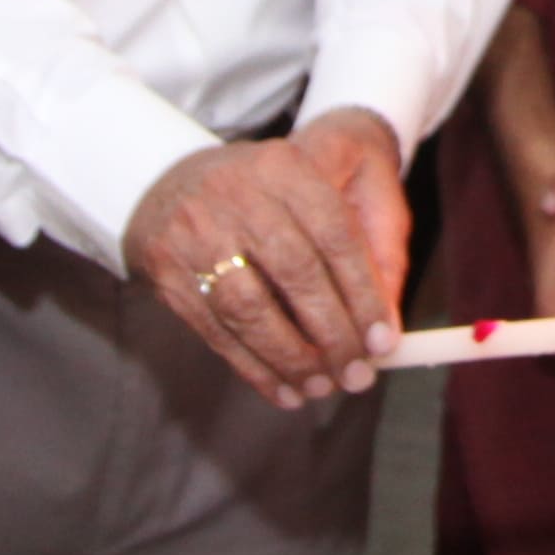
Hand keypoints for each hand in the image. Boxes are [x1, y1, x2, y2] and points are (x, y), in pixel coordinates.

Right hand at [131, 111, 409, 404]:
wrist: (172, 183)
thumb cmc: (270, 199)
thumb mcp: (326, 192)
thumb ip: (369, 252)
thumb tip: (385, 331)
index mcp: (285, 166)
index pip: (334, 235)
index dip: (362, 294)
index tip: (382, 343)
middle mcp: (235, 192)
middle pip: (294, 272)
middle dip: (332, 333)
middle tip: (357, 375)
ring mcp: (195, 232)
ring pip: (250, 308)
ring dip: (291, 358)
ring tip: (321, 386)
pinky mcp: (168, 270)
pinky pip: (216, 330)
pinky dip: (255, 367)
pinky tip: (284, 388)